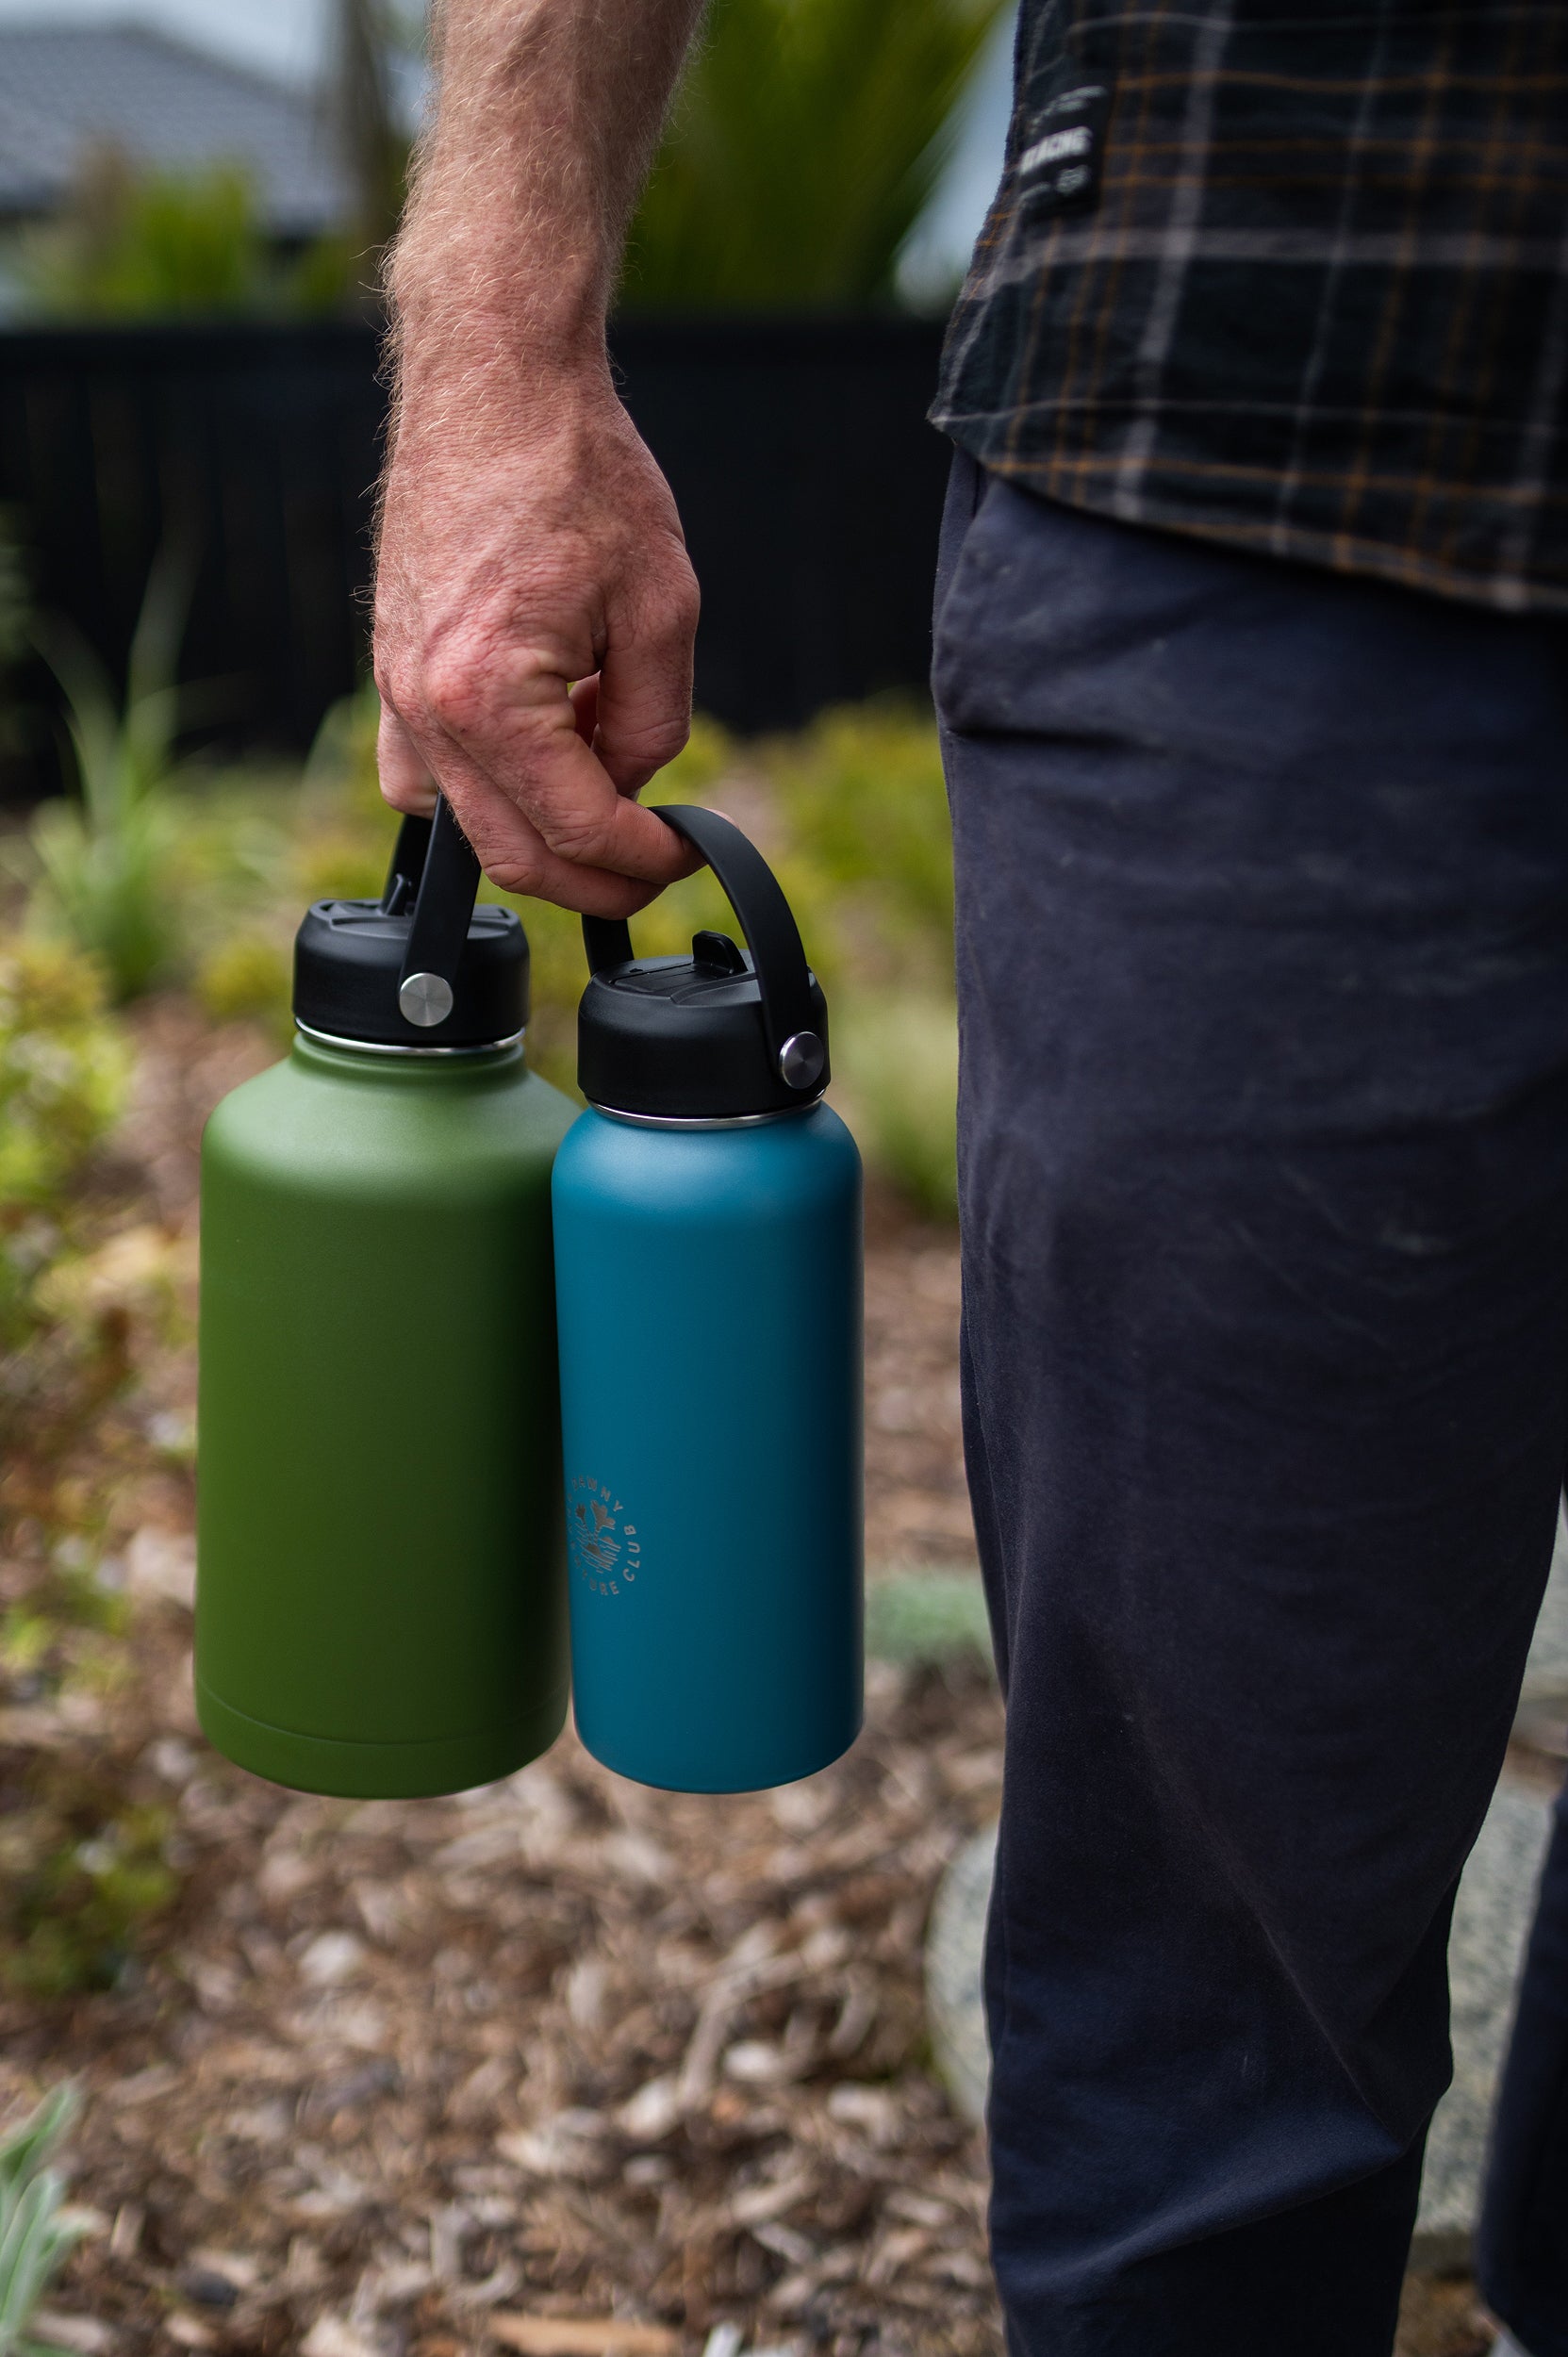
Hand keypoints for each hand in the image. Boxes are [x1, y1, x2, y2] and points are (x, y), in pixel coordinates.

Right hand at [373, 362, 702, 917]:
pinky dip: (484, 791)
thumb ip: (653, 723)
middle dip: (595, 877)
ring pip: (465, 826)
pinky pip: (424, 775)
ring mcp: (394, 691)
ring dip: (539, 834)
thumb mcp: (664, 609)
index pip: (577, 830)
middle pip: (513, 854)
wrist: (495, 380)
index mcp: (490, 699)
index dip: (644, 860)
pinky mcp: (390, 669)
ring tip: (601, 784)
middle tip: (652, 864)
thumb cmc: (578, 473)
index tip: (684, 854)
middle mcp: (426, 708)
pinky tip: (536, 752)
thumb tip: (631, 787)